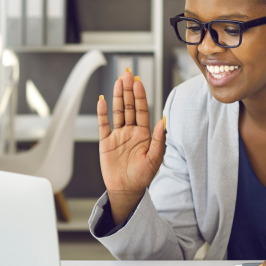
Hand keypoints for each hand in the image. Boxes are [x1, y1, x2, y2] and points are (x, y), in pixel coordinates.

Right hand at [98, 69, 164, 223]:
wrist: (126, 191)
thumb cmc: (142, 176)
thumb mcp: (155, 159)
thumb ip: (159, 139)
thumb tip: (163, 120)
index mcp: (144, 134)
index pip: (142, 110)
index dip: (140, 96)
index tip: (139, 83)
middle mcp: (131, 131)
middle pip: (129, 106)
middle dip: (128, 90)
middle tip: (128, 74)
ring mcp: (118, 135)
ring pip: (117, 111)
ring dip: (117, 96)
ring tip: (118, 81)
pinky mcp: (106, 142)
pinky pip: (103, 124)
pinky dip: (102, 113)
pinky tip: (103, 101)